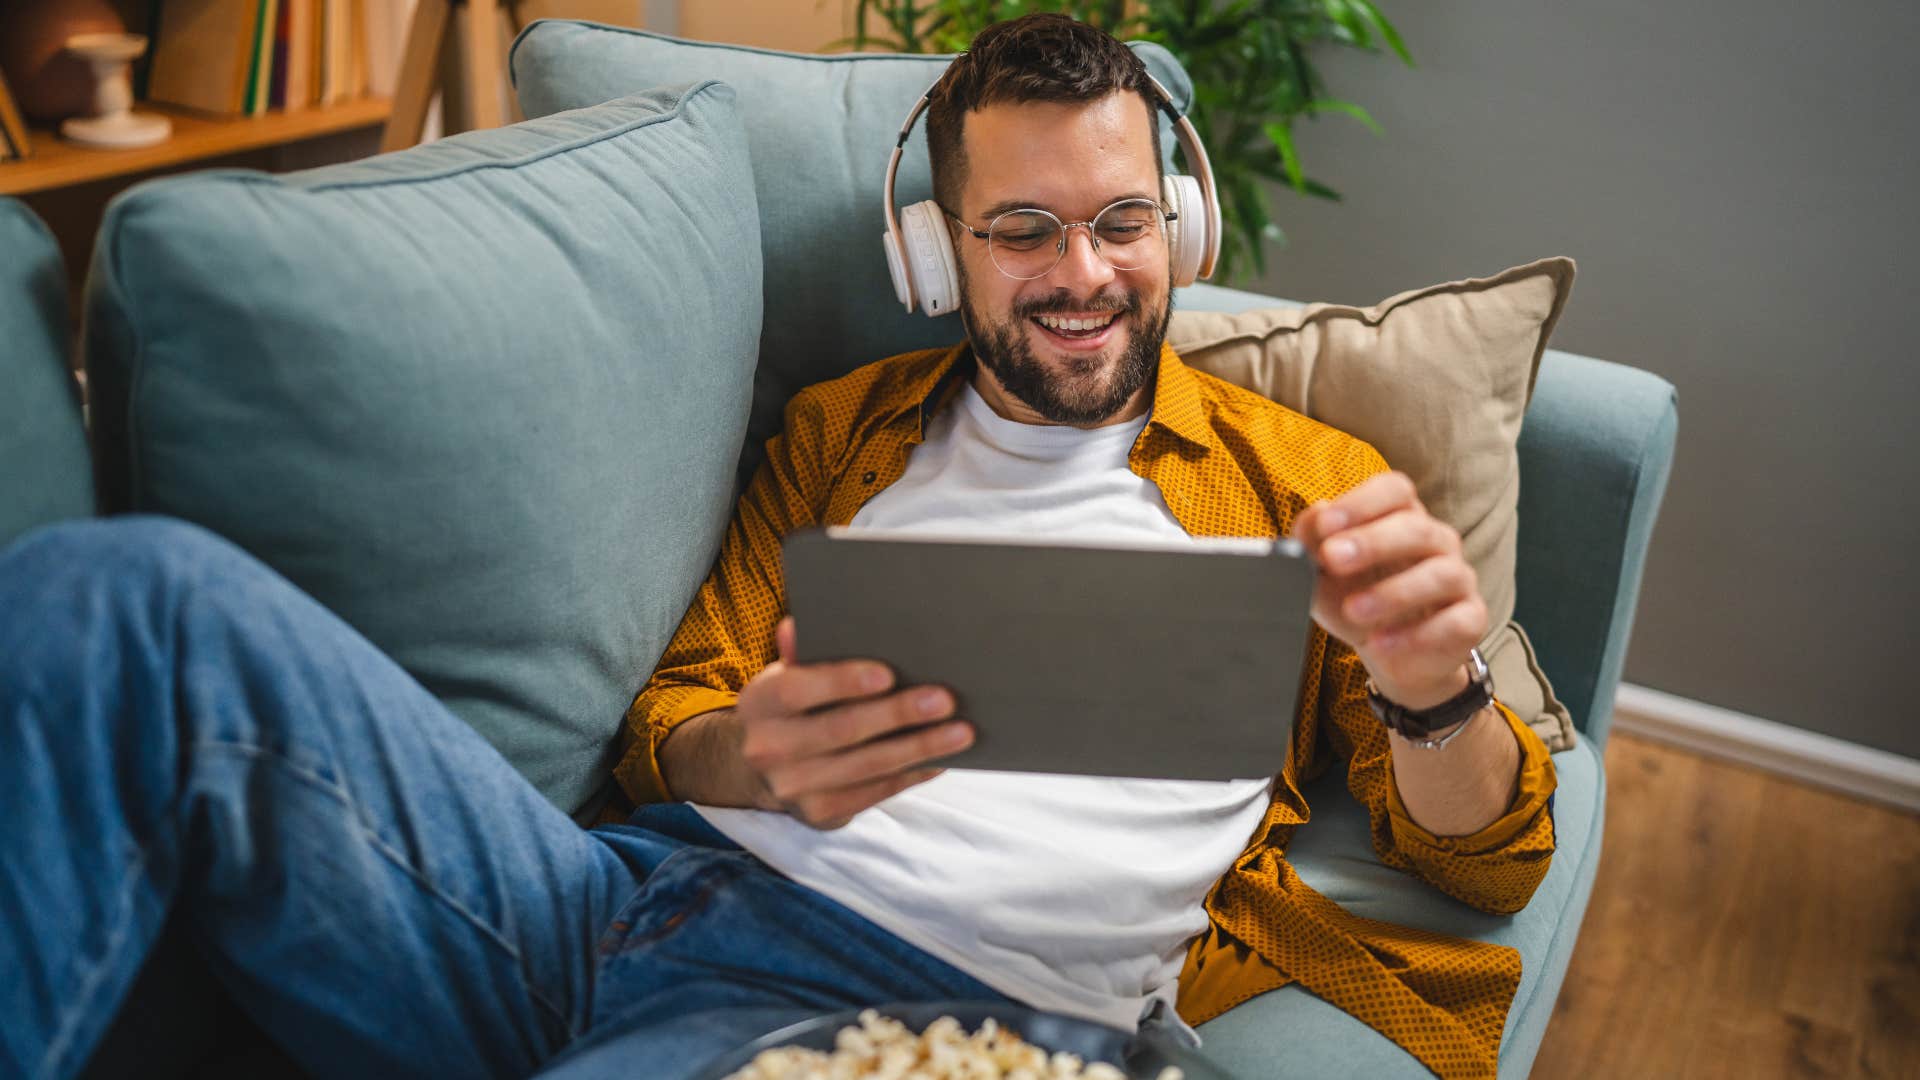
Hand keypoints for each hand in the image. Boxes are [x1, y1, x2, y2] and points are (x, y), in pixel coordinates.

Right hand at [733, 617, 972, 828]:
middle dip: (898, 714)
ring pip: (867, 766)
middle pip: (842, 730)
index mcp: (759, 704)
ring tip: (961, 732)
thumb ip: (800, 654)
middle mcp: (768, 750)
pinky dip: (912, 774)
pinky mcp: (820, 814)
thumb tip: (800, 625)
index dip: (842, 682)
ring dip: (919, 748)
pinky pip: (876, 792)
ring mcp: (793, 788)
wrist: (759, 772)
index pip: (797, 690)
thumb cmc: (788, 710)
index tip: (888, 674)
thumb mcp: (783, 678)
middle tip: (944, 700)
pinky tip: (941, 759)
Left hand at [1294, 472, 1487, 710]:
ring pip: (1440, 574)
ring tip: (1353, 610)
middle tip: (1332, 559)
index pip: (1395, 490)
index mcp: (1401, 516)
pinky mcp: (1471, 619)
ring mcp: (1459, 578)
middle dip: (1372, 542)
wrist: (1392, 656)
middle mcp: (1437, 540)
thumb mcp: (1322, 573)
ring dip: (1392, 592)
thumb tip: (1315, 516)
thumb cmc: (1356, 599)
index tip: (1326, 523)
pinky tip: (1380, 643)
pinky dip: (1415, 635)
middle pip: (1416, 527)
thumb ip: (1312, 541)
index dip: (1362, 502)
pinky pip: (1454, 621)